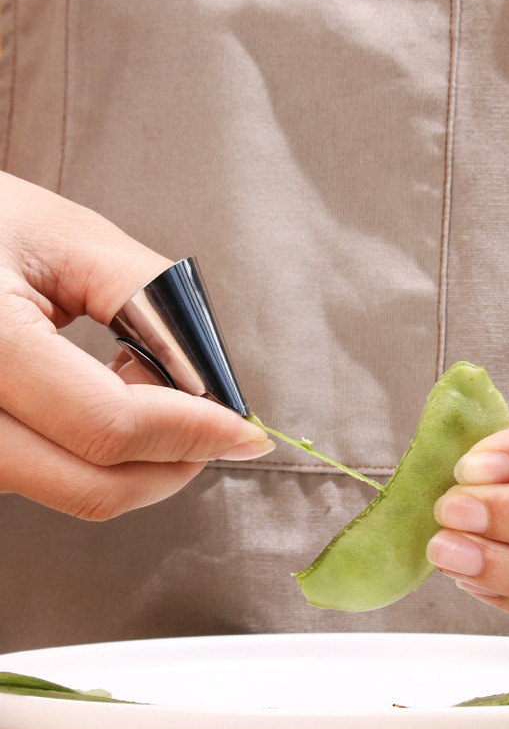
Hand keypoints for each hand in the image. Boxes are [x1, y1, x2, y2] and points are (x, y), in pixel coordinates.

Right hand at [0, 172, 272, 518]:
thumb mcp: (66, 236)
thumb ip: (152, 302)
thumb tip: (213, 378)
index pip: (109, 427)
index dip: (193, 433)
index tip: (244, 430)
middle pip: (92, 486)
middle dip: (174, 462)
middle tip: (215, 427)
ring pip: (69, 492)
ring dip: (136, 459)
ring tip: (141, 386)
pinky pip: (44, 481)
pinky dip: (95, 458)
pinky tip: (101, 403)